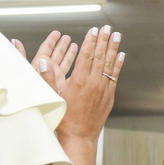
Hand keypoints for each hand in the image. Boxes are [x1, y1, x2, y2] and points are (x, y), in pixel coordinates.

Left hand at [14, 31, 78, 94]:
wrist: (41, 115)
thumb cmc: (30, 96)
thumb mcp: (26, 72)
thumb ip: (20, 57)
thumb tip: (14, 41)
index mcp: (38, 68)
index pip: (45, 51)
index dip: (51, 41)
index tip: (56, 33)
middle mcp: (47, 74)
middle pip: (55, 56)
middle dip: (60, 45)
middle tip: (65, 37)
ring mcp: (55, 81)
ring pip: (63, 64)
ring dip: (68, 54)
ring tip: (73, 45)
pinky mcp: (61, 89)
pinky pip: (68, 75)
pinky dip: (73, 67)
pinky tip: (78, 62)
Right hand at [57, 25, 124, 141]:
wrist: (79, 137)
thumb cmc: (64, 118)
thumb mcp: (52, 97)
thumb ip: (47, 77)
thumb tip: (42, 60)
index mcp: (79, 82)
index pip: (86, 56)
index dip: (91, 41)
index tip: (94, 30)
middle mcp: (94, 83)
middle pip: (100, 57)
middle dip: (104, 40)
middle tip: (107, 27)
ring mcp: (103, 89)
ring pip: (109, 64)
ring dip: (113, 48)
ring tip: (117, 35)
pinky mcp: (109, 96)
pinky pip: (115, 76)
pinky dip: (118, 64)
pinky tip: (121, 55)